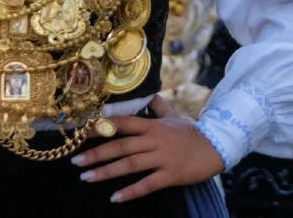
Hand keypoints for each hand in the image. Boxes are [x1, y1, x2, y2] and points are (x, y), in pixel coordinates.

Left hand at [73, 95, 224, 202]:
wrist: (217, 146)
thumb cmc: (193, 132)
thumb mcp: (174, 116)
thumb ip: (158, 106)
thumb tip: (148, 93)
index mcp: (153, 126)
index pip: (123, 123)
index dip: (102, 127)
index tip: (82, 132)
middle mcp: (155, 140)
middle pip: (121, 146)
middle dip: (96, 154)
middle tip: (76, 162)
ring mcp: (162, 158)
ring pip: (129, 165)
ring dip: (106, 172)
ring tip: (86, 178)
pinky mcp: (170, 175)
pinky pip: (147, 184)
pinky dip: (130, 192)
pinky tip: (115, 198)